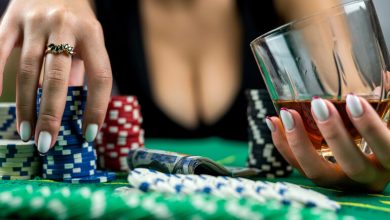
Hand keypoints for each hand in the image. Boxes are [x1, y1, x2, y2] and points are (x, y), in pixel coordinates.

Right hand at [0, 0, 111, 152]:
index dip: (97, 108)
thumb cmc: (75, 20)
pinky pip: (0, 51)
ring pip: (28, 70)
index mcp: (92, 34)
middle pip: (58, 77)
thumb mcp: (89, 41)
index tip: (88, 134)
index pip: (100, 76)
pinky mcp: (11, 18)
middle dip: (52, 115)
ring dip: (26, 106)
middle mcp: (65, 26)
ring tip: (26, 132)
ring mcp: (36, 22)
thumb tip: (78, 113)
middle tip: (47, 143)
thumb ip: (83, 72)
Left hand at [266, 94, 389, 191]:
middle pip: (353, 165)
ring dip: (299, 143)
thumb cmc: (380, 127)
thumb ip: (389, 101)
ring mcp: (340, 181)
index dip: (371, 127)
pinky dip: (283, 145)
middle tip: (318, 104)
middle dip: (334, 134)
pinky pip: (297, 167)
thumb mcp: (387, 116)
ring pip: (318, 172)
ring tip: (286, 114)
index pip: (387, 148)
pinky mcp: (317, 177)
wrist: (365, 154)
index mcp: (389, 160)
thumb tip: (386, 77)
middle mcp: (368, 177)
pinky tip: (274, 122)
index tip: (353, 100)